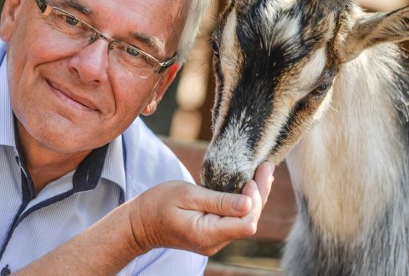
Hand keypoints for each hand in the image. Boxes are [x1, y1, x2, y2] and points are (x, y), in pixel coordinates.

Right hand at [128, 161, 274, 255]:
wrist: (141, 223)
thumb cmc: (159, 204)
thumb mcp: (187, 196)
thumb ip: (218, 201)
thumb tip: (249, 203)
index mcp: (208, 234)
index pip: (246, 222)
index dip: (254, 200)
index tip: (251, 177)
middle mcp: (215, 242)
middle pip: (250, 220)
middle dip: (261, 193)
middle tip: (268, 166)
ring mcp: (215, 240)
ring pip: (245, 219)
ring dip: (256, 196)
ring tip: (265, 172)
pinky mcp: (214, 234)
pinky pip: (236, 219)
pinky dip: (244, 202)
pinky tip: (251, 185)